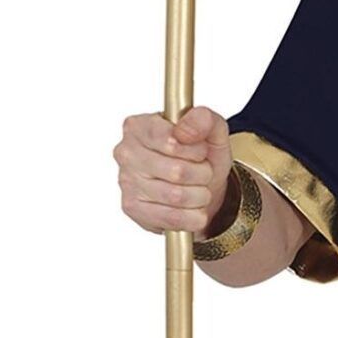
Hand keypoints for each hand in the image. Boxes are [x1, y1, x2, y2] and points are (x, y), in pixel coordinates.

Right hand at [114, 105, 231, 236]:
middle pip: (177, 172)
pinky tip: (193, 209)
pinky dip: (192, 217)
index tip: (200, 151)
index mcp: (139, 126)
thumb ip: (204, 119)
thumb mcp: (212, 132)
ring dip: (200, 196)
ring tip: (199, 189)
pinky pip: (171, 218)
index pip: (172, 141)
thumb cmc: (200, 156)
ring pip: (177, 196)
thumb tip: (186, 130)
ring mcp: (126, 181)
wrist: (201, 187)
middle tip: (202, 172)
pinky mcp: (131, 207)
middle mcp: (126, 152)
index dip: (196, 150)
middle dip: (202, 175)